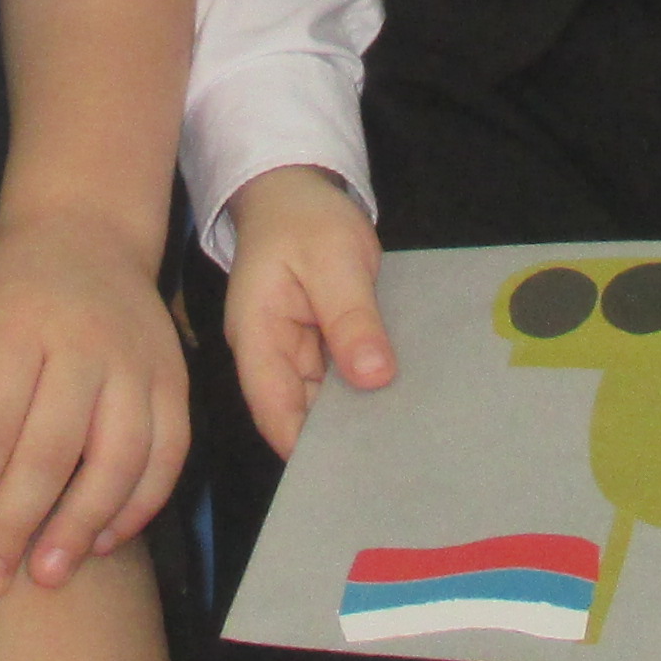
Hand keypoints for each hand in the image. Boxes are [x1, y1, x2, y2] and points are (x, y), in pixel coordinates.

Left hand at [0, 211, 185, 597]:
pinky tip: (105, 539)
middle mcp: (86, 342)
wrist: (89, 234)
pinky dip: (139, 504)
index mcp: (21, 322)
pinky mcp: (177, 380)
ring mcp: (139, 362)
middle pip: (52, 448)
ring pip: (120, 458)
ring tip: (46, 573)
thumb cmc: (12, 288)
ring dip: (82, 525)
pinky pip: (168, 454)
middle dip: (16, 522)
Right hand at [221, 165, 393, 457]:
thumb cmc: (304, 218)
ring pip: (321, 400)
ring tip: (404, 442)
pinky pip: (338, 378)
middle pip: (297, 413)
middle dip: (339, 439)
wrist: (293, 188)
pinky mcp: (316, 345)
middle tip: (393, 462)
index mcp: (257, 337)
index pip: (272, 410)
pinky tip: (399, 403)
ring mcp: (292, 352)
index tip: (350, 472)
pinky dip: (363, 389)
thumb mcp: (334, 259)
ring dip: (356, 415)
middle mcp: (269, 355)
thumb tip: (374, 378)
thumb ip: (352, 318)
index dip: (305, 448)